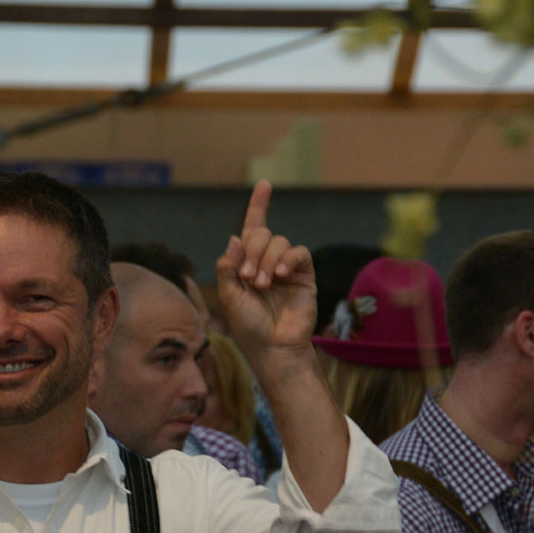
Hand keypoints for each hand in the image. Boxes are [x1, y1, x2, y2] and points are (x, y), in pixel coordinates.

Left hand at [215, 180, 315, 358]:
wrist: (272, 348)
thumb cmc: (249, 326)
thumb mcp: (230, 295)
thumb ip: (228, 266)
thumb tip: (235, 236)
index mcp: (248, 263)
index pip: (252, 228)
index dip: (258, 205)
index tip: (264, 184)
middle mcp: (268, 261)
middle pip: (261, 233)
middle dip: (251, 251)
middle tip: (247, 277)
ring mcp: (287, 267)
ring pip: (278, 242)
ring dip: (265, 260)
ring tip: (260, 285)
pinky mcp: (305, 275)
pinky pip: (299, 252)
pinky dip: (287, 259)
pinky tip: (279, 276)